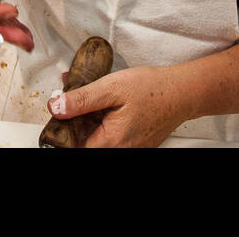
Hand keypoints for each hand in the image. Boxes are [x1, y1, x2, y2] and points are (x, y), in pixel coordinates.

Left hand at [47, 66, 191, 147]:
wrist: (182, 92)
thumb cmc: (153, 89)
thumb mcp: (111, 87)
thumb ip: (81, 99)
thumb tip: (56, 107)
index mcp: (111, 143)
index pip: (73, 146)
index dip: (62, 128)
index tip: (60, 110)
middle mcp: (120, 151)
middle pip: (83, 141)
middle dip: (74, 118)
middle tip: (71, 94)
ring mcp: (128, 148)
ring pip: (95, 136)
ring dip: (87, 116)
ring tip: (88, 93)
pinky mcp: (133, 143)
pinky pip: (108, 134)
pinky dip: (100, 118)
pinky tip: (101, 101)